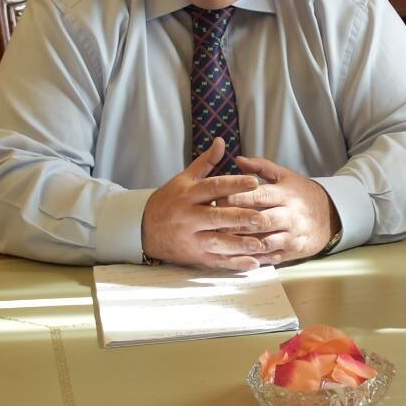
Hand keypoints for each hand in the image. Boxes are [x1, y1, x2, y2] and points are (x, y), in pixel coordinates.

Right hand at [142, 138, 277, 269]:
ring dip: (238, 244)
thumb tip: (221, 141)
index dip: (233, 184)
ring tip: (259, 243)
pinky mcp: (194, 256)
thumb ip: (205, 162)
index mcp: (188, 195)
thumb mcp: (184, 179)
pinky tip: (252, 263)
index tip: (254, 182)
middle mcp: (189, 217)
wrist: (143, 228)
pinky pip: (216, 261)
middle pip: (216, 217)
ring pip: (217, 242)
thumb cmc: (169, 200)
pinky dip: (234, 264)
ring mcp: (191, 238)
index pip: (213, 188)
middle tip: (261, 217)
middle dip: (239, 218)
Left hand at [222, 154, 339, 262]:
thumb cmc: (301, 193)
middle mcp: (290, 215)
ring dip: (241, 243)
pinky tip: (236, 255)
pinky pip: (270, 256)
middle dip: (235, 222)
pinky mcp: (293, 251)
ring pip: (264, 241)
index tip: (215, 198)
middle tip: (213, 222)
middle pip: (260, 220)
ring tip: (220, 241)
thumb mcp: (285, 176)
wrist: (329, 215)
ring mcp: (293, 235)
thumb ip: (261, 167)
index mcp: (286, 194)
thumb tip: (238, 159)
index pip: (259, 196)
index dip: (236, 198)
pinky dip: (253, 258)